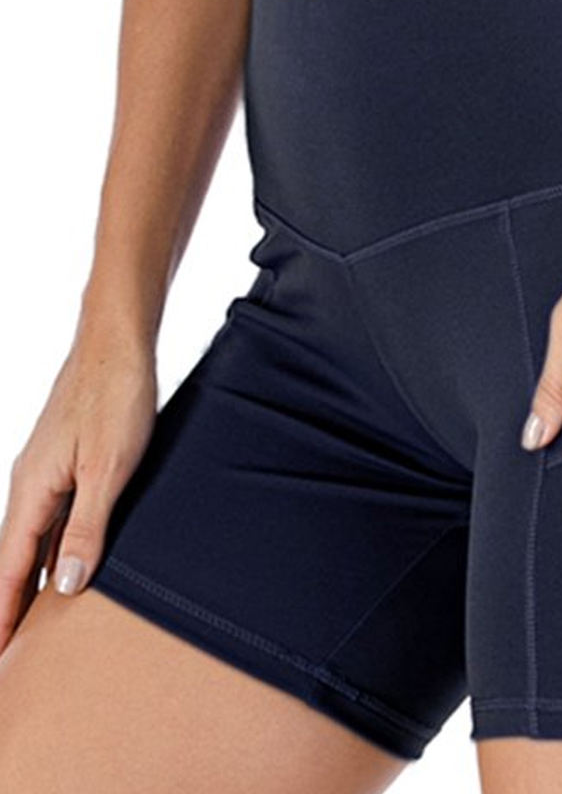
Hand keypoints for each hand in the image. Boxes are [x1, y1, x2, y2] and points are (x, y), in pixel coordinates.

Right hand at [0, 328, 156, 653]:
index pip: (10, 568)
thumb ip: (87, 527)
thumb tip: (65, 585)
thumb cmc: (115, 400)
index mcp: (32, 492)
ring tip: (37, 619)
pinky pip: (55, 516)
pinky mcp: (69, 460)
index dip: (4, 613)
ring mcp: (49, 471)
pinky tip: (70, 559)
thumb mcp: (109, 470)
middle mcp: (32, 485)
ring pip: (35, 538)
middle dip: (11, 603)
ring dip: (33, 577)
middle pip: (15, 558)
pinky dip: (54, 546)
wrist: (118, 345)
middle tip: (12, 649)